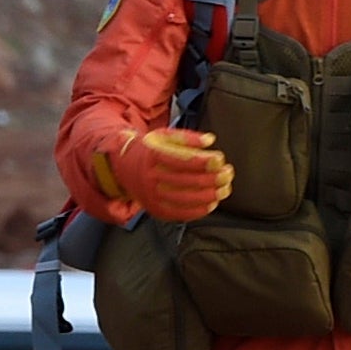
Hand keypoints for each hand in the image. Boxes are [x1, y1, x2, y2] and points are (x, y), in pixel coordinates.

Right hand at [102, 127, 234, 223]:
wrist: (123, 167)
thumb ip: (187, 137)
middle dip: (211, 178)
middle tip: (228, 174)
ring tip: (224, 189)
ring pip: (185, 199)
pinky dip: (197, 211)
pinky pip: (179, 213)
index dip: (204, 161)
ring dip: (209, 195)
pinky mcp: (154, 209)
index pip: (182, 161)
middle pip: (186, 180)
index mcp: (152, 156)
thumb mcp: (164, 136)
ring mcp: (151, 195)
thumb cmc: (149, 149)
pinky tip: (211, 204)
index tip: (220, 159)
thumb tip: (210, 140)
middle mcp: (150, 177)